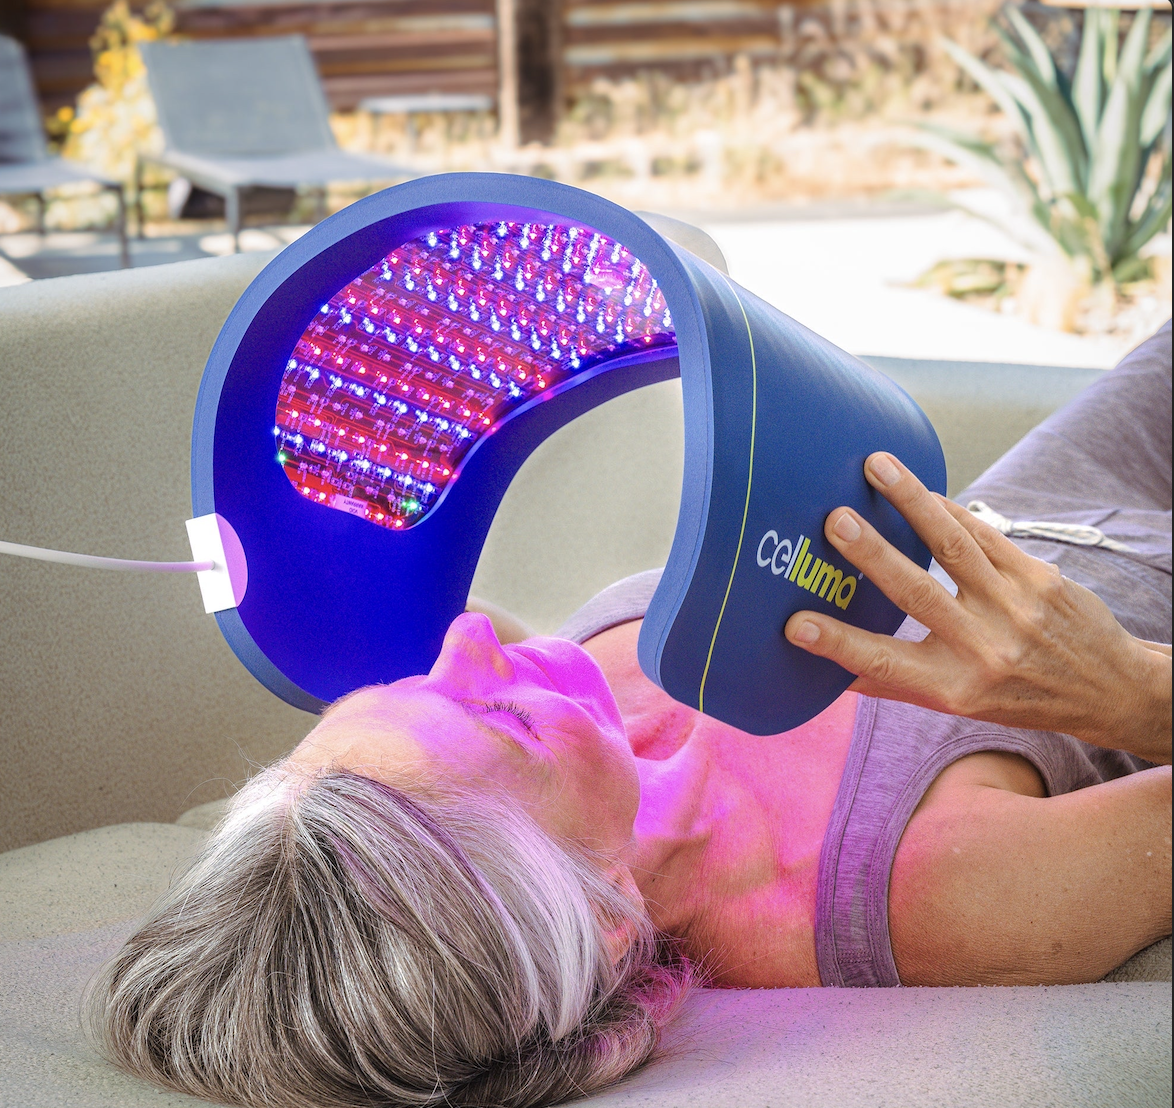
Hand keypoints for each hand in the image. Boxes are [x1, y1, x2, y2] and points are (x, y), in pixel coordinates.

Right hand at [783, 453, 1171, 763]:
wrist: (1108, 689)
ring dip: (911, 502)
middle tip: (835, 521)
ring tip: (877, 467)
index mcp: (955, 687)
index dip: (839, 645)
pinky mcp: (1037, 576)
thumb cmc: (1021, 698)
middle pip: (919, 593)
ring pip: (953, 546)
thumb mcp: (957, 704)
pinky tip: (917, 488)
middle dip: (873, 555)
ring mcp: (1015, 607)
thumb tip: (833, 672)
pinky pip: (983, 534)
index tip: (796, 625)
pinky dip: (947, 509)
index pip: (886, 664)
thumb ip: (898, 684)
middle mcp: (985, 647)